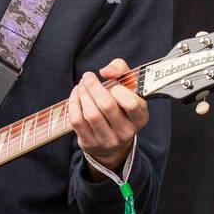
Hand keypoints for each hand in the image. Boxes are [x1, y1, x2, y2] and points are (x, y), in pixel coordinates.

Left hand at [68, 58, 147, 176]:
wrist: (112, 143)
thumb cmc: (120, 106)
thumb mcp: (127, 87)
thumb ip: (120, 70)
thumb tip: (105, 71)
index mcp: (140, 118)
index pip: (132, 104)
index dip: (120, 91)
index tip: (113, 85)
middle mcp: (126, 131)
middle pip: (107, 106)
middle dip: (93, 87)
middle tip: (87, 77)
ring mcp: (107, 140)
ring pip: (91, 114)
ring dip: (83, 94)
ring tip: (81, 85)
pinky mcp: (90, 143)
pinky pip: (77, 121)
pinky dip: (74, 104)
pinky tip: (76, 94)